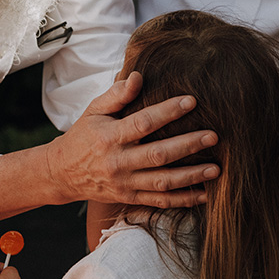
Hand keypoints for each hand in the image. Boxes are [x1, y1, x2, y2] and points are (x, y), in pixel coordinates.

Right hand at [46, 72, 219, 207]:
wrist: (62, 174)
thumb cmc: (83, 136)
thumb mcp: (93, 110)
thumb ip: (116, 94)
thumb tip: (139, 76)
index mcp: (109, 137)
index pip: (142, 123)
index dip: (167, 111)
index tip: (191, 101)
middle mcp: (118, 162)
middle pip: (158, 155)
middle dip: (188, 146)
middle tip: (213, 136)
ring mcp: (125, 183)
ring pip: (162, 182)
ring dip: (191, 177)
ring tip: (216, 169)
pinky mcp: (129, 198)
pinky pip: (160, 201)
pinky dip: (183, 200)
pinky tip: (205, 194)